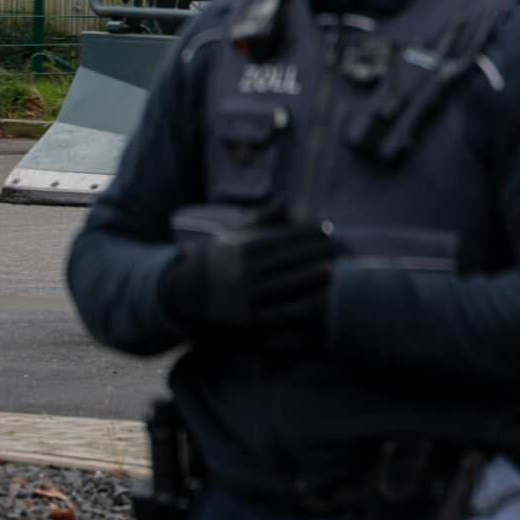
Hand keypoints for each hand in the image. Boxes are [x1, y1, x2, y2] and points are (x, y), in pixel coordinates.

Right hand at [160, 222, 338, 345]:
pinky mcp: (247, 319)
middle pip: (288, 261)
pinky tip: (318, 299)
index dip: (306, 233)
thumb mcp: (229, 235)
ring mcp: (246, 297)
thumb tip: (284, 201)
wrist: (183, 293)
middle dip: (315, 253)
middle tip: (336, 246)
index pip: (281, 238)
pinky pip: (279, 313)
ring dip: (312, 278)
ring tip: (334, 269)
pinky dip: (299, 306)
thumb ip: (258, 219)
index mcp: (242, 250)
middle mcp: (244, 272)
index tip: (326, 228)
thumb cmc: (216, 259)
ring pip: (286, 286)